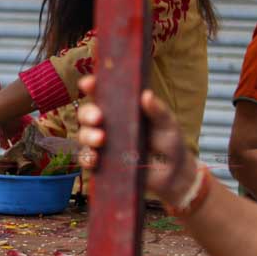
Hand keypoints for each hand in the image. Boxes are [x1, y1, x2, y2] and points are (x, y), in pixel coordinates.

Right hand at [76, 76, 196, 205]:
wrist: (173, 173)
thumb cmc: (169, 142)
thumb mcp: (167, 123)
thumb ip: (158, 110)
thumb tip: (147, 95)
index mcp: (120, 109)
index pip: (101, 94)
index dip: (91, 86)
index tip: (88, 83)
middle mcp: (107, 124)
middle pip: (86, 114)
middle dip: (87, 114)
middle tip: (98, 118)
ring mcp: (103, 144)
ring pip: (83, 135)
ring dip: (87, 136)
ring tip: (101, 140)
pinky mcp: (102, 163)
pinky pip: (86, 158)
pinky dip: (87, 157)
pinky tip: (95, 158)